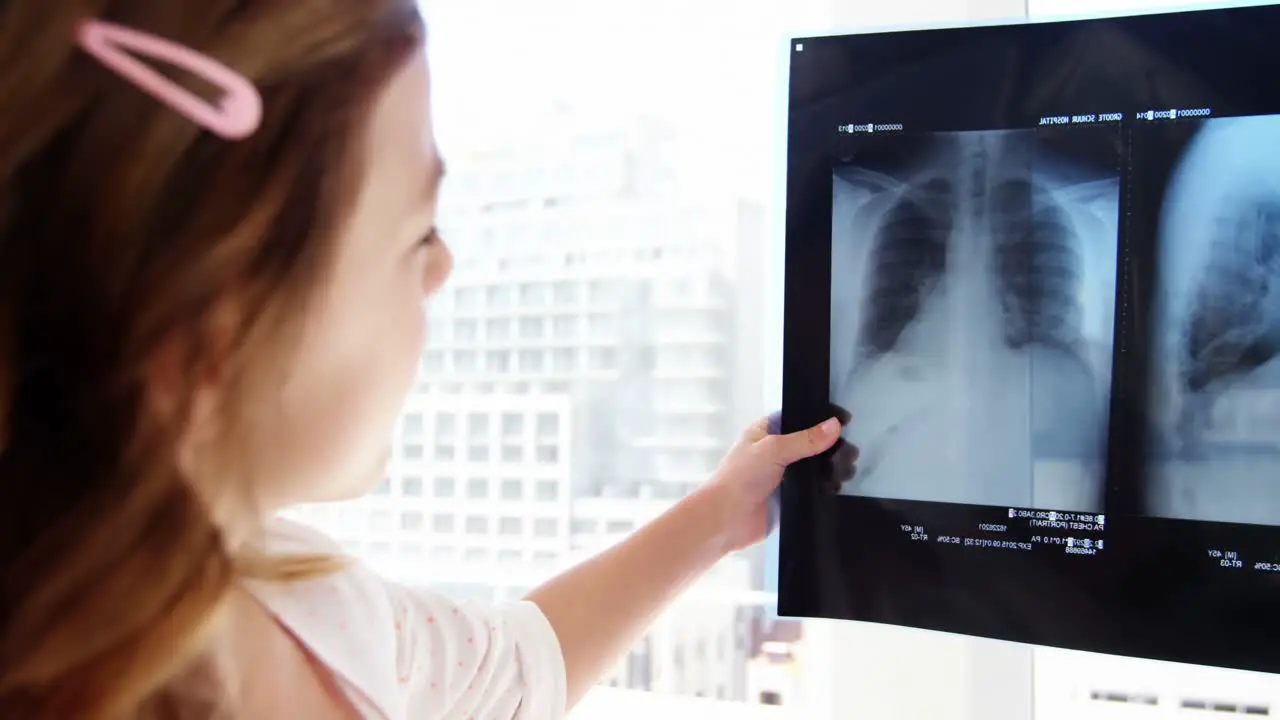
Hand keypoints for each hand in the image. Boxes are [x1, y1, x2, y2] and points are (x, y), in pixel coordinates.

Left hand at [700, 411, 848, 552]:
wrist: (727, 519)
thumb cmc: (739, 478)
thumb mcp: (772, 450)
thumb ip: (805, 439)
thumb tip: (834, 425)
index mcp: (767, 432)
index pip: (799, 417)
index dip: (820, 417)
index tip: (845, 420)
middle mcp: (777, 451)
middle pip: (811, 442)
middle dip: (832, 445)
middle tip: (851, 451)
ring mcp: (785, 474)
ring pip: (815, 466)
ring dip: (832, 466)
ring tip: (848, 468)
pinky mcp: (791, 495)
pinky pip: (814, 487)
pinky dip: (827, 485)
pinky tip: (841, 485)